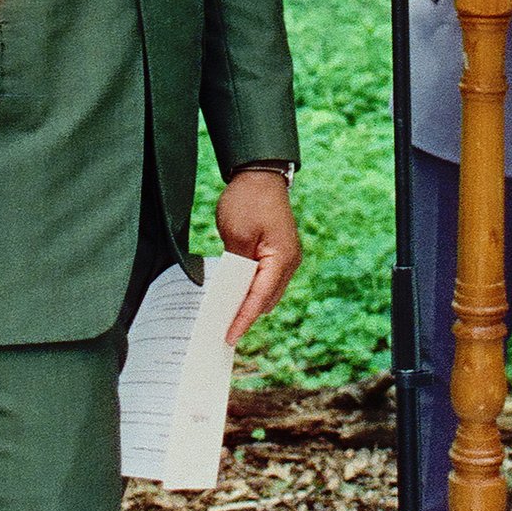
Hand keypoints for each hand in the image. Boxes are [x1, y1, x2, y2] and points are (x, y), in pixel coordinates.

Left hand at [216, 169, 301, 342]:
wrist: (259, 174)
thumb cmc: (248, 200)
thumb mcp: (236, 235)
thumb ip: (238, 266)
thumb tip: (235, 290)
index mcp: (281, 258)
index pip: (260, 297)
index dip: (244, 319)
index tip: (229, 336)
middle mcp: (289, 261)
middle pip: (267, 299)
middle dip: (246, 316)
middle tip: (223, 333)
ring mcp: (285, 256)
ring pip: (267, 291)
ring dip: (249, 303)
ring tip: (227, 319)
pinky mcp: (278, 251)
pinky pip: (265, 278)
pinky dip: (252, 289)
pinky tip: (236, 295)